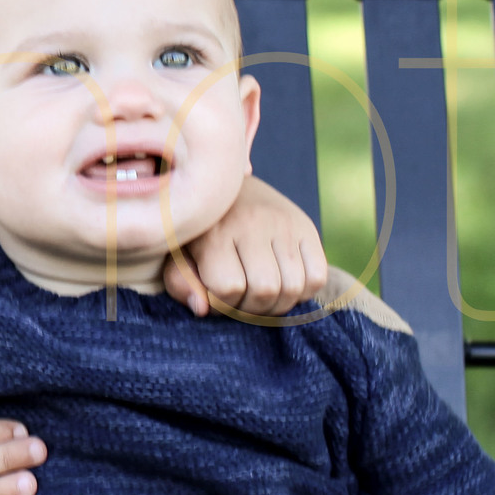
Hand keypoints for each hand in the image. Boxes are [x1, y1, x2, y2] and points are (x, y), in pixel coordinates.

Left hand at [166, 173, 325, 317]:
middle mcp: (253, 223)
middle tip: (240, 301)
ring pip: (293, 287)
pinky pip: (317, 276)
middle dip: (251, 308)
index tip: (215, 296)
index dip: (221, 304)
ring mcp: (284, 223)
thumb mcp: (178, 254)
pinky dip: (303, 291)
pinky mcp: (306, 226)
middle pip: (265, 290)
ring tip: (259, 295)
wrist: (224, 185)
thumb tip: (202, 309)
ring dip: (277, 304)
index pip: (228, 287)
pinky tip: (283, 285)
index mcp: (216, 230)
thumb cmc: (199, 230)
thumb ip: (180, 284)